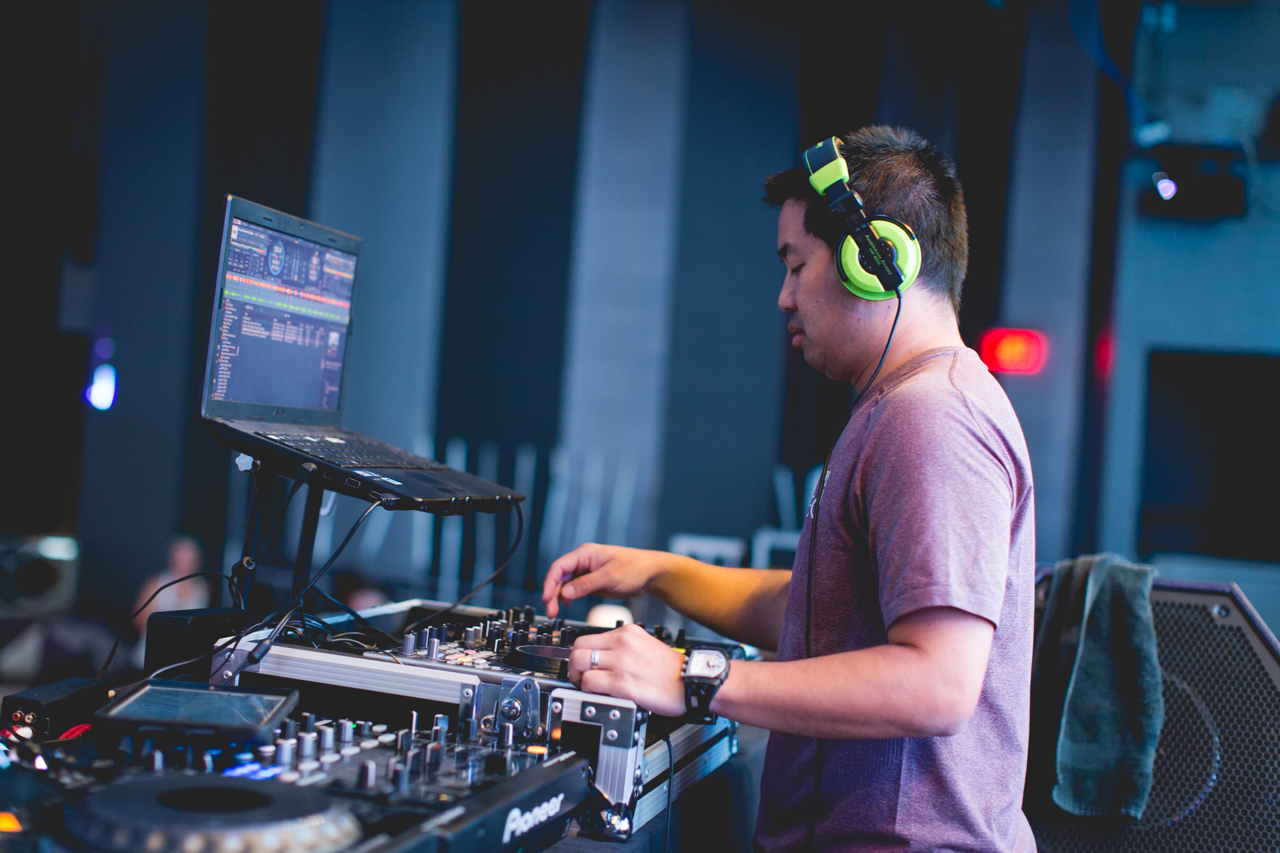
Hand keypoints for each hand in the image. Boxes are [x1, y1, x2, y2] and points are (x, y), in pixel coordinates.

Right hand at [542, 544, 668, 617]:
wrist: (652, 574)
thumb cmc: (635, 568)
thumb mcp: (610, 577)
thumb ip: (586, 584)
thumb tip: (565, 592)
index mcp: (585, 554)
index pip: (559, 567)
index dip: (549, 582)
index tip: (546, 597)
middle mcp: (583, 561)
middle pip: (559, 577)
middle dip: (552, 593)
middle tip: (550, 611)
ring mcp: (587, 571)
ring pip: (565, 584)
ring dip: (558, 597)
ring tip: (555, 612)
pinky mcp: (592, 581)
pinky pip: (574, 589)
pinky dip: (568, 597)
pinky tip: (567, 605)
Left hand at [567, 624, 686, 716]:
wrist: (692, 681)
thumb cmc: (671, 669)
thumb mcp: (645, 645)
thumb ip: (622, 647)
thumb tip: (600, 658)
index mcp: (628, 632)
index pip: (587, 638)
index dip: (579, 654)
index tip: (582, 665)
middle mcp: (622, 643)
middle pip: (578, 649)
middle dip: (573, 666)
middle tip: (579, 677)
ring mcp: (622, 663)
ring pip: (580, 664)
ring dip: (579, 679)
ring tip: (587, 688)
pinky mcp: (623, 683)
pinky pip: (590, 684)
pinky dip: (588, 691)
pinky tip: (599, 695)